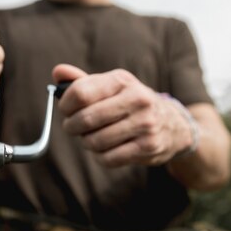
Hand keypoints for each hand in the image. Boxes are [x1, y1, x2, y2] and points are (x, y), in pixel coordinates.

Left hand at [52, 64, 192, 166]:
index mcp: (122, 81)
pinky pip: (108, 158)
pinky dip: (100, 156)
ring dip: (87, 142)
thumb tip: (57, 71)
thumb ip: (82, 81)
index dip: (65, 104)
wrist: (173, 125)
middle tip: (73, 127)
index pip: (81, 92)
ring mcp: (145, 124)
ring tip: (92, 137)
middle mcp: (137, 99)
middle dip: (72, 126)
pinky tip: (106, 148)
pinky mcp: (148, 147)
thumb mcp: (111, 87)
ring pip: (95, 141)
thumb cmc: (130, 103)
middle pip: (86, 119)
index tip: (65, 109)